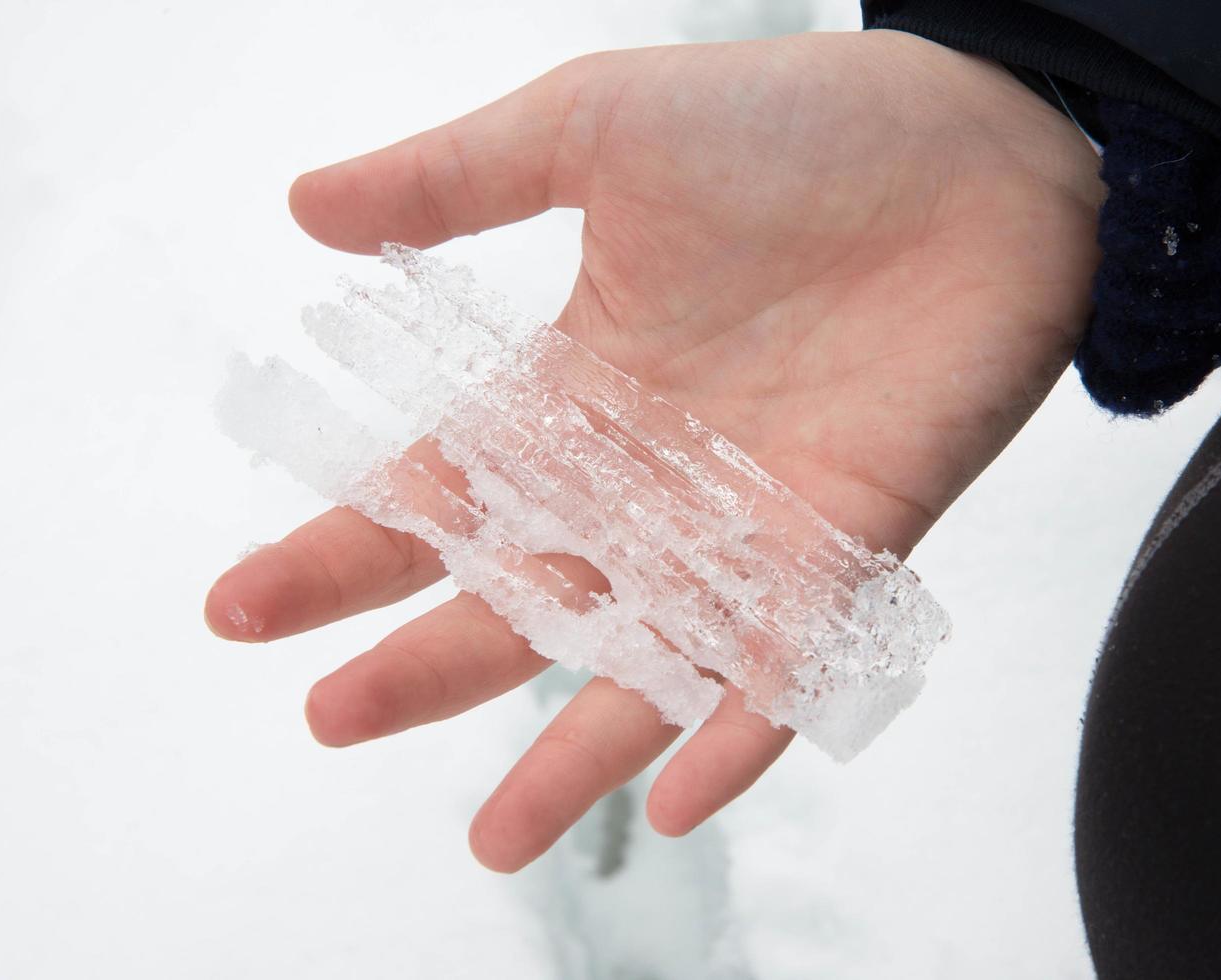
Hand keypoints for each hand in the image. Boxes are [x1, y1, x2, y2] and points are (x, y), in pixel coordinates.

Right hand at [205, 30, 1102, 870]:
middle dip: (424, 663)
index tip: (239, 608)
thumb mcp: (596, 129)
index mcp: (574, 389)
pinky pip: (786, 663)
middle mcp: (647, 476)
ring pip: (641, 660)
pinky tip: (673, 801)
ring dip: (567, 749)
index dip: (339, 552)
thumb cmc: (794, 124)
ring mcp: (745, 523)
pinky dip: (738, 732)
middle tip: (330, 721)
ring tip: (491, 840)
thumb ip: (456, 178)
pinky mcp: (848, 547)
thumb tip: (304, 205)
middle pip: (517, 595)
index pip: (435, 492)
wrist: (982, 144)